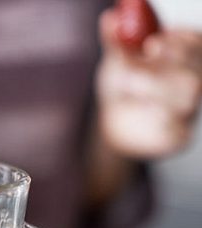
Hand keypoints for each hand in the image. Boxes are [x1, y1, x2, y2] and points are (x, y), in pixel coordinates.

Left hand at [96, 9, 201, 158]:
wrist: (115, 125)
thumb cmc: (123, 88)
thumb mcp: (115, 61)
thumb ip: (114, 40)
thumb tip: (110, 18)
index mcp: (184, 56)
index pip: (196, 43)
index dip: (180, 41)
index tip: (151, 43)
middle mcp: (193, 81)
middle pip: (196, 71)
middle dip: (162, 67)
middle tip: (132, 68)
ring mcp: (189, 109)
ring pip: (188, 96)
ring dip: (154, 88)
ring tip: (128, 85)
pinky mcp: (178, 134)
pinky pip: (175, 124)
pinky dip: (154, 114)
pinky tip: (141, 108)